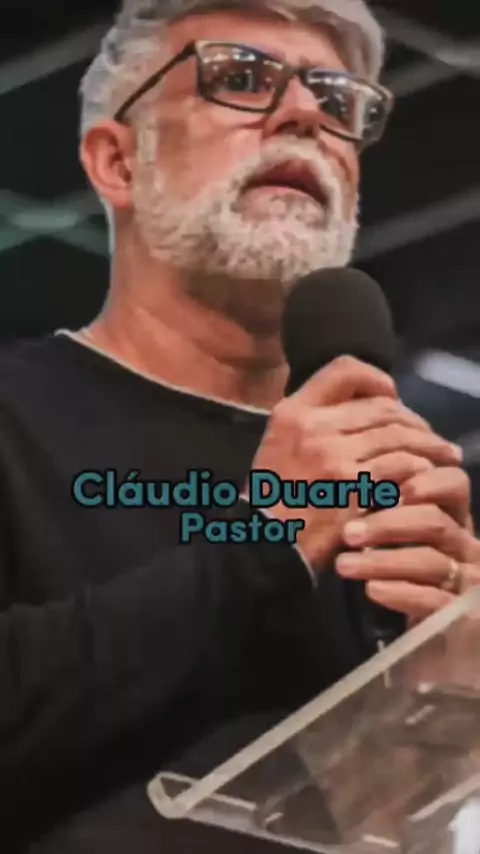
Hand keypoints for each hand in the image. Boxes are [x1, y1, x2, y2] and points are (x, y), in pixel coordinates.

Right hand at [247, 356, 461, 571]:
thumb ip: (314, 420)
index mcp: (292, 412)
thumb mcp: (277, 443)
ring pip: (397, 435)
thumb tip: (363, 406)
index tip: (391, 396)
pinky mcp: (353, 487)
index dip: (376, 378)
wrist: (265, 544)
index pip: (344, 369)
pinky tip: (424, 477)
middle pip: (380, 406)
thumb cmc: (274, 497)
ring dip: (426, 444)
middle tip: (426, 434)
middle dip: (412, 418)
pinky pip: (400, 467)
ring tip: (440, 454)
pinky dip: (418, 469)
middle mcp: (313, 427)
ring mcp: (334, 457)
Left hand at [336, 465, 479, 620]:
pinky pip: (433, 600)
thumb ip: (388, 513)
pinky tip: (372, 590)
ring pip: (431, 561)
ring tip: (344, 565)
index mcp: (455, 518)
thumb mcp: (405, 540)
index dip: (427, 481)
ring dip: (383, 561)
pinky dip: (401, 592)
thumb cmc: (416, 577)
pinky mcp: (464, 616)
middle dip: (388, 524)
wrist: (442, 635)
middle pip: (435, 521)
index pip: (455, 484)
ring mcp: (469, 580)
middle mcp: (467, 544)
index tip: (388, 487)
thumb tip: (349, 489)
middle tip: (348, 533)